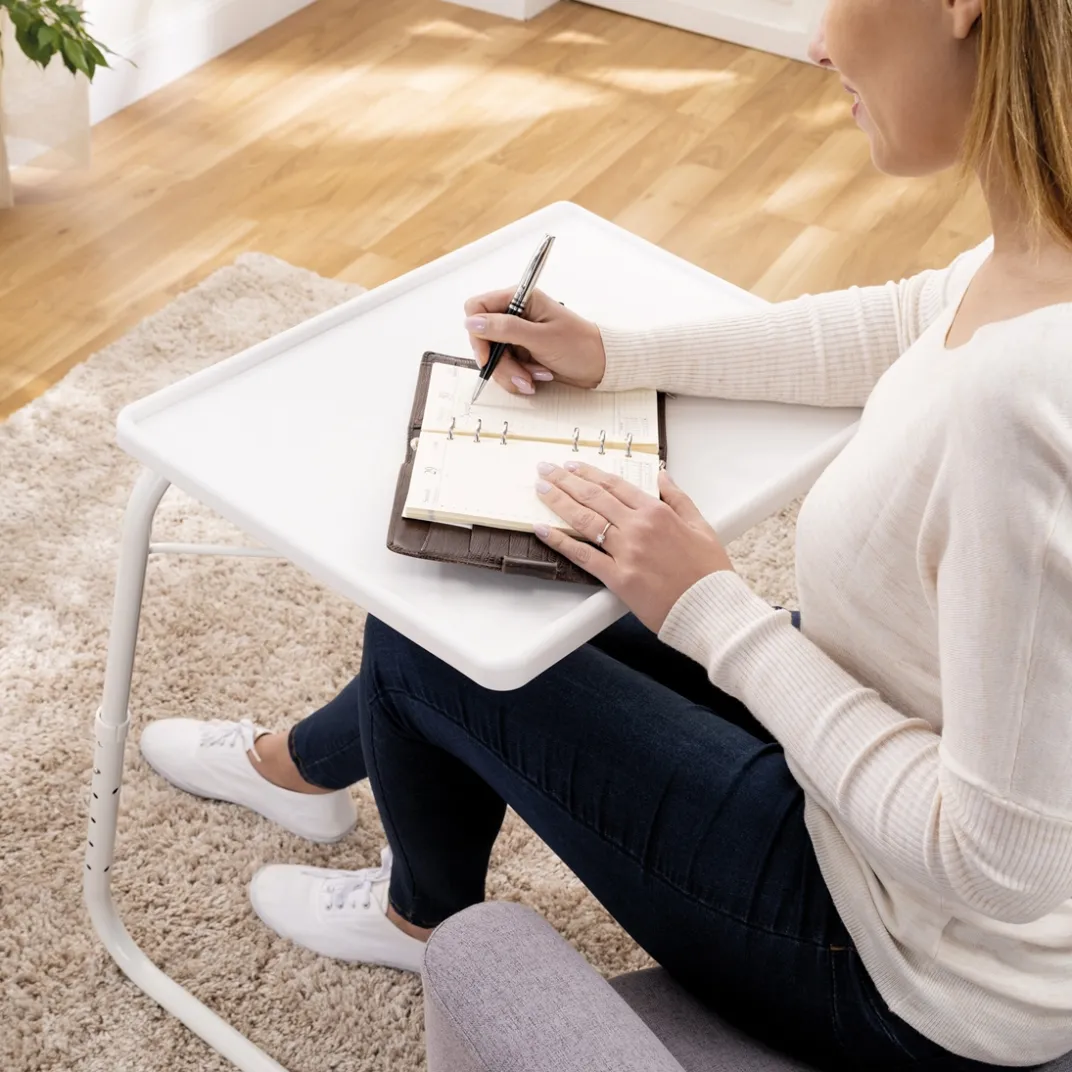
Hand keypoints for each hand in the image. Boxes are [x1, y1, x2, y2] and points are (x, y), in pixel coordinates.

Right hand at [463, 288, 606, 394]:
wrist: (601, 366)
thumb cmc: (579, 346)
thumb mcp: (541, 338)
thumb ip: (505, 329)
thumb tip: (472, 322)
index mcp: (520, 299)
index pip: (477, 308)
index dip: (478, 333)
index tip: (488, 355)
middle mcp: (515, 315)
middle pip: (483, 339)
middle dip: (500, 362)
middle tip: (521, 374)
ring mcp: (517, 336)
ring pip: (493, 358)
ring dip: (512, 373)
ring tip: (536, 376)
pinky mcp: (521, 353)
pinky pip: (505, 369)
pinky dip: (518, 377)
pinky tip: (537, 377)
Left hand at [533, 461, 735, 632]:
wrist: (710, 608)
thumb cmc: (709, 571)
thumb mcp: (702, 526)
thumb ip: (679, 498)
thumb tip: (663, 474)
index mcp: (658, 512)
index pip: (615, 486)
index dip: (589, 473)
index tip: (571, 466)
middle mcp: (638, 527)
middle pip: (593, 497)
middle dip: (565, 480)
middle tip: (545, 470)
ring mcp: (626, 552)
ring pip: (584, 520)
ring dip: (558, 501)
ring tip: (540, 489)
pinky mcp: (618, 578)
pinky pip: (583, 556)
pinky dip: (560, 541)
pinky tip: (542, 530)